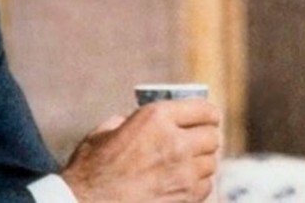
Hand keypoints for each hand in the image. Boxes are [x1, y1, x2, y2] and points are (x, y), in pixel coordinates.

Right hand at [60, 99, 221, 202]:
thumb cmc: (91, 168)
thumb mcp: (104, 133)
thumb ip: (128, 122)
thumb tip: (136, 121)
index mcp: (155, 118)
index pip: (204, 109)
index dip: (205, 113)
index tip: (203, 117)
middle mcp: (176, 142)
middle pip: (212, 136)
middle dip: (203, 136)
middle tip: (192, 139)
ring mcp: (185, 173)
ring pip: (211, 162)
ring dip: (199, 160)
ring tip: (180, 162)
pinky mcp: (188, 197)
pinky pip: (205, 184)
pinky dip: (195, 182)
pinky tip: (176, 181)